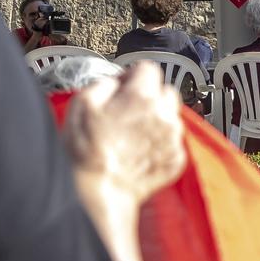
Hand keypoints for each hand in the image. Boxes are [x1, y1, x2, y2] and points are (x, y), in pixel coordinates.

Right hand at [63, 62, 186, 204]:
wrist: (99, 191)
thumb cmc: (87, 152)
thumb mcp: (83, 103)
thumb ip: (105, 83)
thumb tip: (117, 81)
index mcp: (141, 96)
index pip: (148, 68)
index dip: (133, 75)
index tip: (126, 85)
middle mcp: (163, 114)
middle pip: (165, 91)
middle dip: (150, 96)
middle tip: (130, 111)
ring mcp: (173, 138)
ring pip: (172, 117)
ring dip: (157, 120)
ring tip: (133, 135)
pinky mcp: (176, 160)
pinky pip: (173, 142)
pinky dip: (160, 144)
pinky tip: (140, 152)